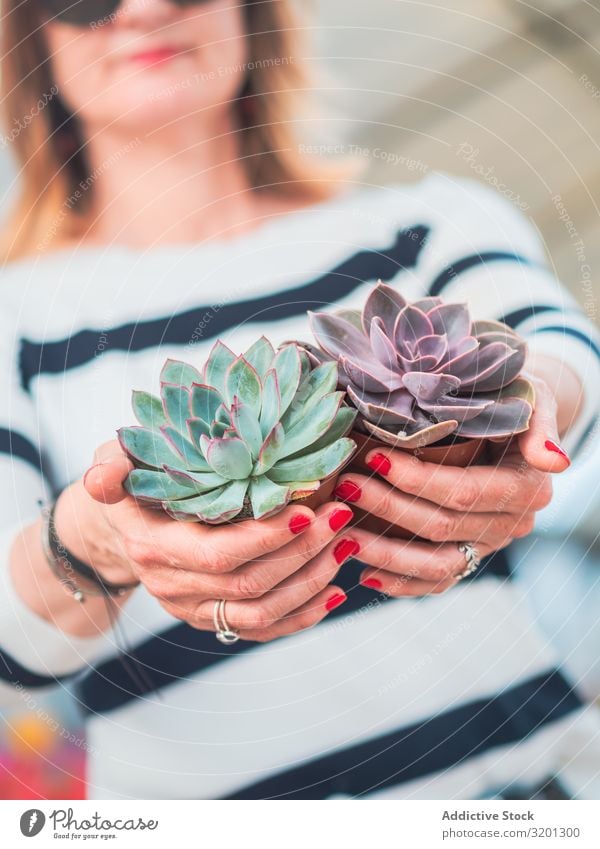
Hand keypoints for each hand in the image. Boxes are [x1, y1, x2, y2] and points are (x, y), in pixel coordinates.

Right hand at [59, 441, 354, 641]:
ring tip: (347, 544)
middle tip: (341, 517)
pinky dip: (304, 615)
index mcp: (152, 545)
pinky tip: (336, 589)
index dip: (267, 538)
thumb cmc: (131, 482)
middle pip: (248, 583)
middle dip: (303, 553)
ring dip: (312, 582)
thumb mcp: (114, 461)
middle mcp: (171, 585)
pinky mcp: (212, 617)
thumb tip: (102, 480)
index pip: (218, 553)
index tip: (309, 510)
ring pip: (261, 611)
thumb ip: (111, 467)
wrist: (122, 526)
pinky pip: (262, 629)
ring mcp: (192, 608)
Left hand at [332, 375, 568, 596]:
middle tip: (345, 488)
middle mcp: (511, 524)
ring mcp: (488, 544)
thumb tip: (555, 462)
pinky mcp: (469, 556)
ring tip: (343, 537)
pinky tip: (363, 574)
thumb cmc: (511, 397)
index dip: (417, 480)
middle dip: (388, 508)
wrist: (511, 417)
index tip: (373, 457)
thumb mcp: (530, 398)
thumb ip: (540, 428)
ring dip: (386, 554)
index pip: (464, 491)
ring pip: (436, 564)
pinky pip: (436, 581)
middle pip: (442, 526)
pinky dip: (400, 582)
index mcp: (525, 487)